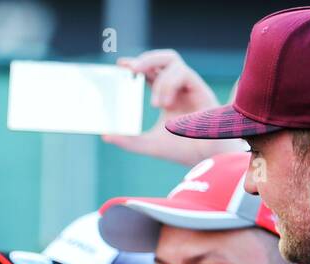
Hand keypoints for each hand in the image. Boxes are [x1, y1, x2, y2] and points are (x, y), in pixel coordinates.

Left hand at [103, 50, 241, 164]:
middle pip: (162, 59)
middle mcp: (178, 88)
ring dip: (159, 79)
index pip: (150, 73)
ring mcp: (190, 86)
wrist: (204, 158)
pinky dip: (170, 85)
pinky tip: (165, 104)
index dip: (136, 65)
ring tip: (154, 103)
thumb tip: (104, 135)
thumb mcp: (148, 144)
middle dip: (145, 58)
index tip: (120, 65)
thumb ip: (127, 140)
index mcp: (166, 97)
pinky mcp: (200, 87)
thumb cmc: (181, 150)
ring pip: (172, 61)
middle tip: (130, 68)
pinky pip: (182, 72)